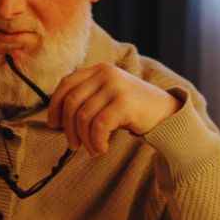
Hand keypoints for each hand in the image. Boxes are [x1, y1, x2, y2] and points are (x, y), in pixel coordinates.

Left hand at [46, 63, 181, 154]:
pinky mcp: (124, 102)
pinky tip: (102, 148)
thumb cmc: (131, 109)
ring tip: (91, 149)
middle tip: (73, 145)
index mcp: (98, 70)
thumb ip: (85, 100)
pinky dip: (96, 141)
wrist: (165, 112)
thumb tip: (55, 121)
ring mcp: (115, 86)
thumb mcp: (106, 97)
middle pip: (72, 102)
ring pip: (84, 117)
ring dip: (84, 139)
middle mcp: (105, 74)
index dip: (55, 106)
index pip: (66, 84)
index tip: (54, 124)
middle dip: (68, 128)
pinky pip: (99, 126)